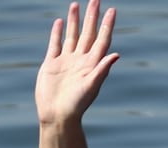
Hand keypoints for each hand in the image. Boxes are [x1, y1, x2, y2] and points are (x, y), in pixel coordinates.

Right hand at [35, 0, 119, 125]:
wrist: (57, 116)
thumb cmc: (77, 104)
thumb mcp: (91, 86)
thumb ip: (102, 70)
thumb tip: (116, 55)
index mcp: (92, 63)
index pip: (102, 39)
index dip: (107, 25)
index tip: (112, 10)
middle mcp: (80, 60)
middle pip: (88, 33)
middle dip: (91, 16)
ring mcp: (66, 61)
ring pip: (72, 35)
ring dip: (74, 21)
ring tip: (75, 4)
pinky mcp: (52, 65)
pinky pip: (55, 45)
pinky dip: (57, 33)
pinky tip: (59, 22)